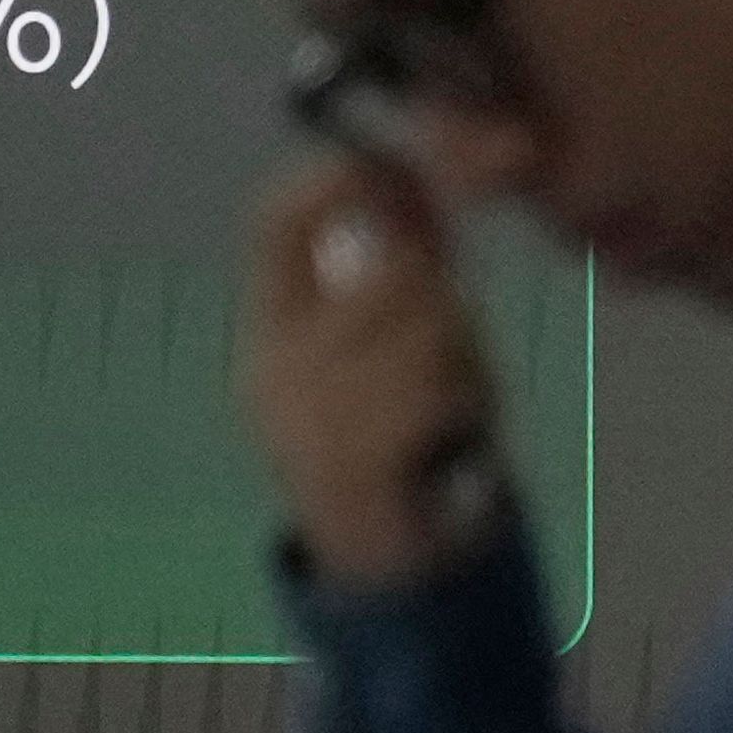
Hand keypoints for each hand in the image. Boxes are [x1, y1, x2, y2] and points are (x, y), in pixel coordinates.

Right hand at [246, 154, 499, 589]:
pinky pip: (431, 390)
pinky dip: (462, 401)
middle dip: (437, 288)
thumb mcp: (396, 337)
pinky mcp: (349, 463)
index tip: (396, 175)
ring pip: (415, 327)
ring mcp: (303, 418)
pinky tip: (454, 430)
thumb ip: (401, 262)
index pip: (273, 224)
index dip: (332, 181)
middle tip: (454, 335)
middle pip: (376, 270)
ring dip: (459, 351)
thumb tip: (417, 177)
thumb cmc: (403, 429)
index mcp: (271, 328)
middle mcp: (271, 368)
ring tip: (454, 390)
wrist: (396, 558)